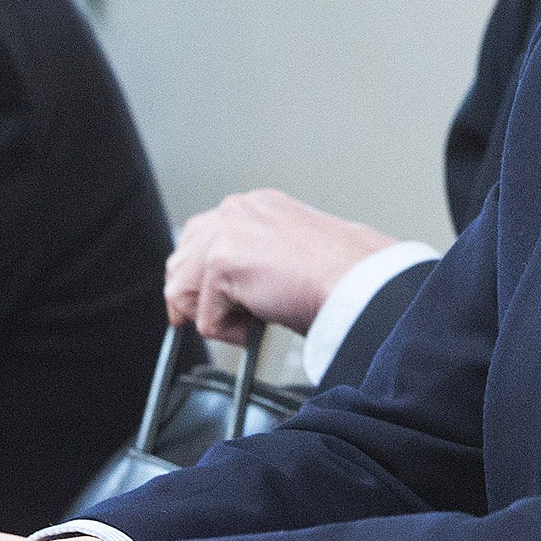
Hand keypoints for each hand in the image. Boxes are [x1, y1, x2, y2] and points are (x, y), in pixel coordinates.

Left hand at [165, 189, 398, 343]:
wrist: (360, 281)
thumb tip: (228, 288)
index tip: (201, 302)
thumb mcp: (288, 254)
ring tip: (255, 319)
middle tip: (223, 320)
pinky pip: (205, 318)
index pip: (200, 237)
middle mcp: (237, 210)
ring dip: (215, 314)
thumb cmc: (342, 274)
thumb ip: (253, 259)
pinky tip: (262, 323)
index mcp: (256, 206)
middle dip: (194, 297)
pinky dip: (231, 333)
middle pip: (180, 261)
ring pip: (182, 289)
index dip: (197, 278)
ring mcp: (227, 232)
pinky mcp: (222, 262)